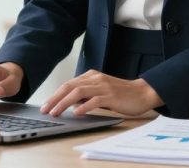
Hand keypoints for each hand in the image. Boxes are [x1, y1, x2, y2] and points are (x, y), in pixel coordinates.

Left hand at [40, 70, 162, 116]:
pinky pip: (94, 100)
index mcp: (92, 76)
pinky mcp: (111, 96)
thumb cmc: (121, 94)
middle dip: (55, 98)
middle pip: (70, 86)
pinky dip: (84, 106)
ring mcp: (103, 87)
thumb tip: (69, 103)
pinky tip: (76, 113)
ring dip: (64, 103)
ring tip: (56, 112)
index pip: (69, 84)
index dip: (55, 94)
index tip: (46, 104)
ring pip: (78, 92)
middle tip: (45, 109)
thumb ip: (86, 94)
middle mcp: (96, 79)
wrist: (142, 93)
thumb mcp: (100, 91)